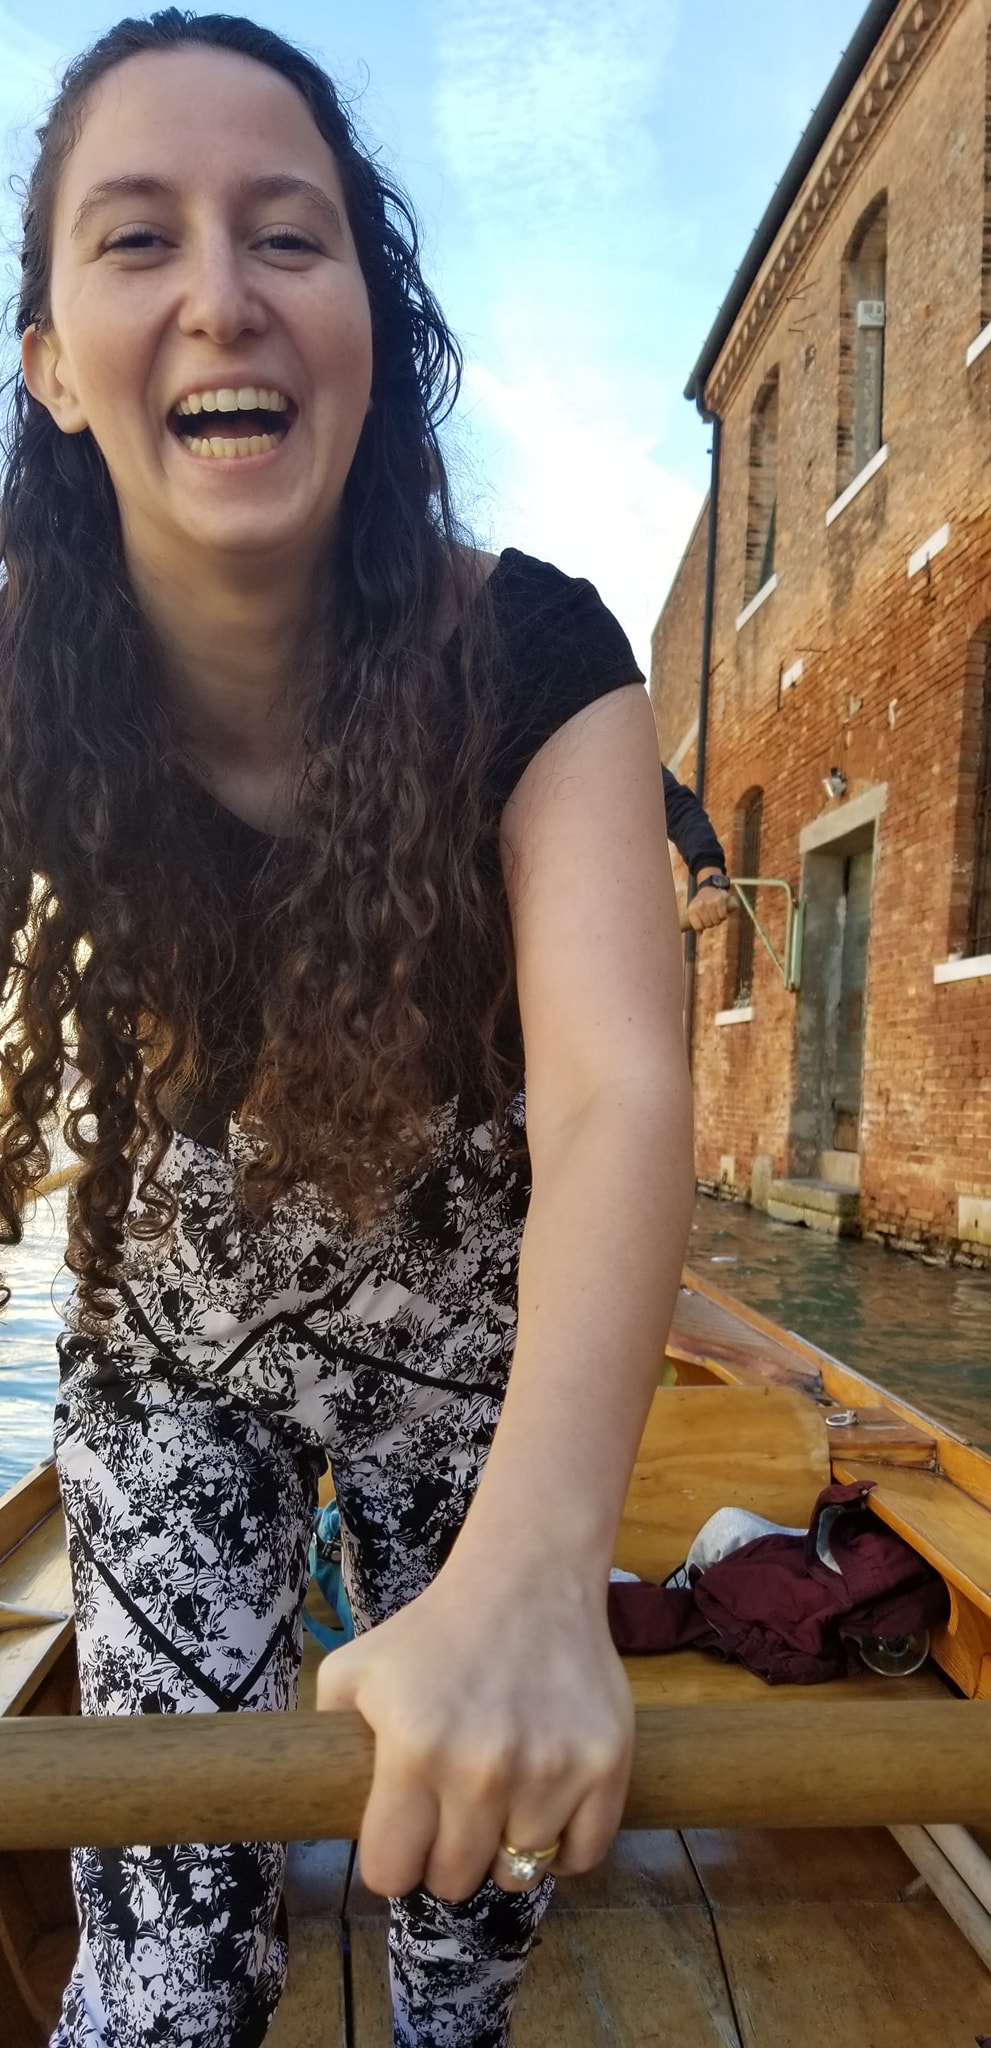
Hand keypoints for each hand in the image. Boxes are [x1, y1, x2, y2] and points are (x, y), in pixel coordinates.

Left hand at [315, 1556, 632, 1901]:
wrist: (527, 1578)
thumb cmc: (434, 1630)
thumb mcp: (354, 1670)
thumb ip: (328, 1739)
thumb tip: (324, 1803)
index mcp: (413, 1748)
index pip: (391, 1873)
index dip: (393, 1860)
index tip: (404, 1836)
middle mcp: (482, 1768)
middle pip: (454, 1882)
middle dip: (445, 1857)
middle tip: (451, 1813)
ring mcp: (551, 1769)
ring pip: (518, 1874)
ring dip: (503, 1849)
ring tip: (499, 1802)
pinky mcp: (605, 1764)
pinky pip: (583, 1856)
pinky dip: (565, 1847)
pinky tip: (546, 1807)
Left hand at [684, 869, 729, 931]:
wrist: (710, 887)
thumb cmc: (702, 902)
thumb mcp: (695, 910)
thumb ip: (696, 922)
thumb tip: (699, 935)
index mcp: (692, 909)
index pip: (698, 927)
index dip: (703, 927)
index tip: (705, 923)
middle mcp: (700, 906)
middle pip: (708, 925)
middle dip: (712, 924)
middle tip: (713, 918)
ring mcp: (710, 903)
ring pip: (716, 921)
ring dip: (719, 920)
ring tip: (717, 915)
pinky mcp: (720, 900)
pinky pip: (723, 916)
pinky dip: (724, 916)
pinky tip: (722, 913)